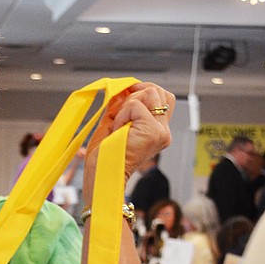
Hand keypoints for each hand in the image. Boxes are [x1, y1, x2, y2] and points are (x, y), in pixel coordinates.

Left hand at [83, 82, 174, 201]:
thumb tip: (124, 86)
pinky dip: (121, 115)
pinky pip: (136, 105)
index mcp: (158, 131)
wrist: (101, 177)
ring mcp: (160, 132)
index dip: (142, 91)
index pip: (162, 97)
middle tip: (118, 117)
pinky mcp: (152, 132)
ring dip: (127, 106)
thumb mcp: (114, 123)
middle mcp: (163, 132)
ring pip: (150, 93)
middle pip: (157, 91)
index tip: (123, 102)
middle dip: (134, 96)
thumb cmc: (104, 156)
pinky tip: (117, 131)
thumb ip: (122, 105)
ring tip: (118, 127)